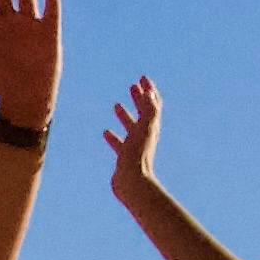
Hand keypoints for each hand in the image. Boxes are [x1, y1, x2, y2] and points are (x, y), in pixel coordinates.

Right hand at [99, 75, 162, 197]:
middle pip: (143, 113)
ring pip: (130, 127)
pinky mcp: (125, 157)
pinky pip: (119, 143)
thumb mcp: (145, 128)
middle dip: (138, 99)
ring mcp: (135, 146)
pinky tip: (106, 132)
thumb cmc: (138, 154)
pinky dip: (114, 136)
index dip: (149, 90)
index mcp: (151, 126)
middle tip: (132, 86)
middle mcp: (145, 135)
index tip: (142, 77)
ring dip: (125, 115)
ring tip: (116, 105)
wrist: (132, 182)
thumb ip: (149, 110)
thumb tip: (150, 92)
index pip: (153, 104)